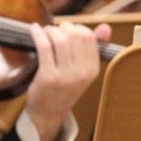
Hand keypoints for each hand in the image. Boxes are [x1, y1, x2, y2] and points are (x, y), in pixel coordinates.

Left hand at [22, 22, 111, 140]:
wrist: (48, 113)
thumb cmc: (64, 89)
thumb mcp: (83, 70)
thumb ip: (94, 48)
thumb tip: (105, 27)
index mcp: (93, 69)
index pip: (90, 38)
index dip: (77, 28)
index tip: (68, 28)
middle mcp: (83, 72)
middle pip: (76, 36)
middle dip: (64, 27)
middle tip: (55, 29)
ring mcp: (66, 75)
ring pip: (61, 40)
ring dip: (51, 30)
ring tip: (45, 31)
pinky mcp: (48, 76)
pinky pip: (45, 47)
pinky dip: (38, 34)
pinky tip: (35, 30)